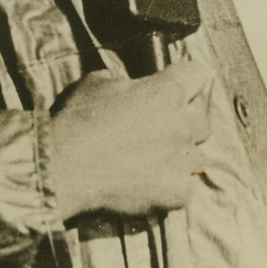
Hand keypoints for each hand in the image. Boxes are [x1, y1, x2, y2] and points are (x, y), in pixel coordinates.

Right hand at [49, 61, 214, 219]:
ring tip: (153, 161)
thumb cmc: (77, 121)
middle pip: (203, 119)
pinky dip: (169, 188)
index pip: (198, 75)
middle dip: (187, 121)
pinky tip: (149, 186)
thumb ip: (122, 82)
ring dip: (179, 157)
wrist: (63, 169)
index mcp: (167, 92)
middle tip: (164, 126)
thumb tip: (127, 86)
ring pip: (196, 156)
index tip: (181, 82)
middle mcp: (182, 124)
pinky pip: (183, 188)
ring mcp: (182, 161)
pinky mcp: (176, 192)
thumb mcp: (96, 83)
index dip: (188, 77)